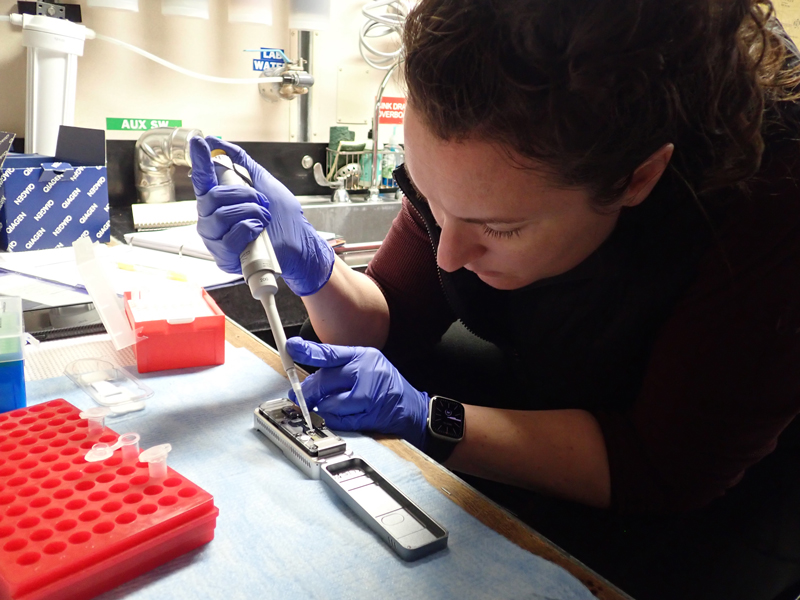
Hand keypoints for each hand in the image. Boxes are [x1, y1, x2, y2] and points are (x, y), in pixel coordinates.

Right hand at [189, 136, 334, 295]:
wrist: (300, 244)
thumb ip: (241, 163)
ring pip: (221, 216)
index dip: (199, 160)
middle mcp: (211, 218)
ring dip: (250, 213)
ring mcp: (216, 238)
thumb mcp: (264, 183)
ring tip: (263, 219)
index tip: (198, 141)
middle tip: (261, 202)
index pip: (203, 178)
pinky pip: (229, 237)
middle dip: (244, 195)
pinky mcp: (224, 256)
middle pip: (212, 196)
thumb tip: (218, 142)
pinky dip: (249, 230)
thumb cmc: (283, 218)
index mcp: (218, 200)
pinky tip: (257, 233)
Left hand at [285, 337, 428, 447]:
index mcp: (364, 356)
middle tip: (299, 396)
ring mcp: (370, 395)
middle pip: (327, 380)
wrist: (411, 407)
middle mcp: (367, 372)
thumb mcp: (366, 365)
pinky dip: (331, 420)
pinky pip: (340, 420)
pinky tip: (333, 416)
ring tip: (322, 407)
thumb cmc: (384, 385)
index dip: (309, 351)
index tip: (292, 347)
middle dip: (309, 391)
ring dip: (321, 408)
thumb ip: (339, 368)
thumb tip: (308, 377)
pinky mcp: (369, 415)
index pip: (331, 352)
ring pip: (331, 403)